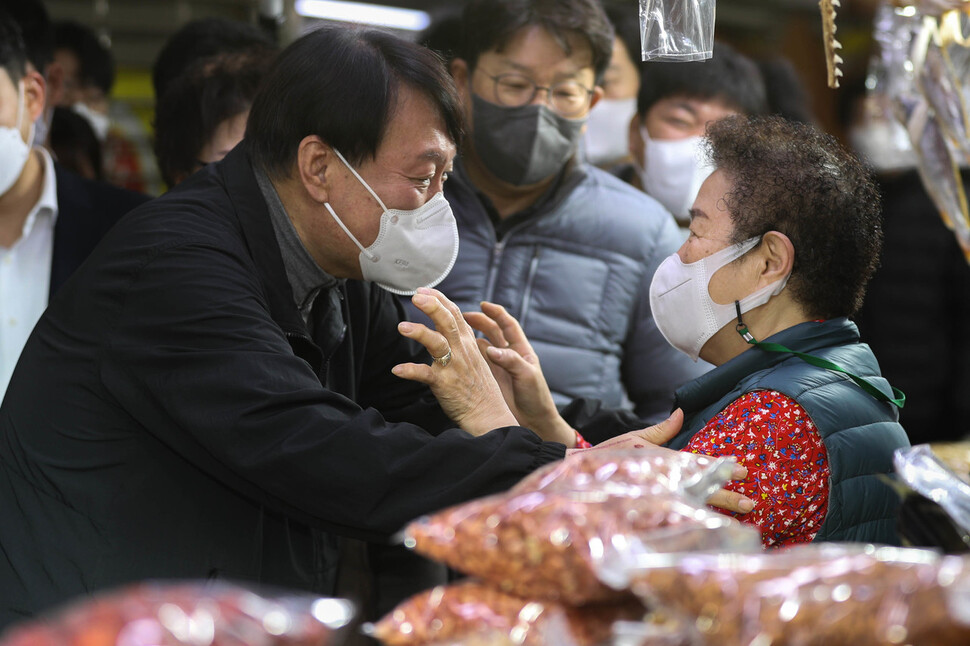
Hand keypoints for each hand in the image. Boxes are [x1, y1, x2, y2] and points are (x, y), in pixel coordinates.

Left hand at [392, 288, 517, 435]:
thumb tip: (446, 326)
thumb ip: (460, 341)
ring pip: (437, 343)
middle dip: (432, 306)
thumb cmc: (479, 388)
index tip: (423, 290)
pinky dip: (410, 371)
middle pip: (447, 321)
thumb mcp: (475, 358)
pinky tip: (397, 369)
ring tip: (402, 326)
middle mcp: (462, 351)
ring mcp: (454, 367)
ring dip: (420, 332)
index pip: (455, 314)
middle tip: (416, 296)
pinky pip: (425, 375)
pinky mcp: (445, 384)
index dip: (439, 299)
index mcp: (468, 343)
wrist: (489, 415)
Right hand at [464, 301, 576, 446]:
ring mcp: (496, 366)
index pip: (508, 325)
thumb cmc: (536, 398)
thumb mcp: (527, 377)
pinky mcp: (488, 378)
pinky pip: (474, 362)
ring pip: (480, 345)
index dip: (496, 313)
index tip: (484, 305)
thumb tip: (492, 350)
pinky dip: (465, 355)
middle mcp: (507, 354)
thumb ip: (511, 361)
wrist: (532, 422)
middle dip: (477, 321)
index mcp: (521, 349)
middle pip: (491, 331)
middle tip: (461, 316)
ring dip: (469, 336)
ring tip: (452, 330)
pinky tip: (453, 352)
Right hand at [567, 409, 755, 514]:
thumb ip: (661, 430)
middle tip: (751, 501)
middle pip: (699, 487)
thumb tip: (680, 413)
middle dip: (726, 495)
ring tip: (740, 513)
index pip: (695, 463)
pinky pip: (675, 517)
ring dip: (716, 508)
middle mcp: (660, 477)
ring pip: (692, 503)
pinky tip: (710, 528)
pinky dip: (693, 522)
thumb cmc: (607, 455)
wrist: (577, 474)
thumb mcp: (634, 438)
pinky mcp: (646, 509)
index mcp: (659, 458)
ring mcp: (654, 495)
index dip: (719, 467)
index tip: (741, 470)